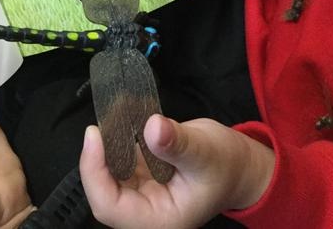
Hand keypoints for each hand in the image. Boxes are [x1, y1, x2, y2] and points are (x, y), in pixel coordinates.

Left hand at [80, 114, 274, 228]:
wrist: (238, 165)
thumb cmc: (227, 165)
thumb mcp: (206, 152)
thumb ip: (178, 143)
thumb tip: (152, 127)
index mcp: (158, 219)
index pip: (110, 206)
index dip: (94, 173)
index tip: (93, 136)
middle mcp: (145, 210)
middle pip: (104, 191)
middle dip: (97, 157)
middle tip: (100, 123)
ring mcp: (142, 192)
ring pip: (110, 172)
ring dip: (106, 144)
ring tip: (112, 113)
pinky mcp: (143, 174)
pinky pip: (121, 158)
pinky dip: (118, 138)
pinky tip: (121, 115)